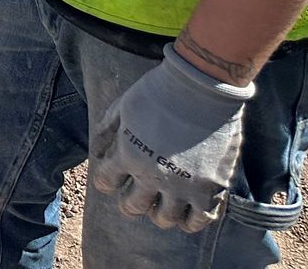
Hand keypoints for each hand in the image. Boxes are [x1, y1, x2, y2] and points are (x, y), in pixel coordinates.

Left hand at [89, 45, 253, 231]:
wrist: (202, 86)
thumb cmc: (159, 91)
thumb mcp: (123, 105)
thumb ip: (107, 129)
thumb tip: (95, 150)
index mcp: (128, 155)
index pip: (105, 182)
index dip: (105, 180)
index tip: (111, 178)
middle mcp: (154, 176)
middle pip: (133, 207)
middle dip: (129, 203)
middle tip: (135, 197)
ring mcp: (184, 186)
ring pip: (165, 219)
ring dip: (160, 213)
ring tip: (163, 204)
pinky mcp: (212, 188)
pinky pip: (200, 220)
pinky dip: (192, 221)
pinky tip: (189, 212)